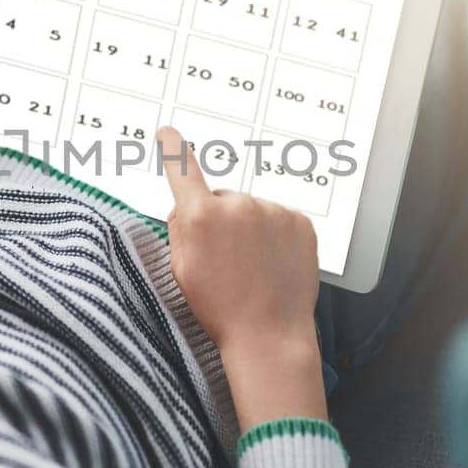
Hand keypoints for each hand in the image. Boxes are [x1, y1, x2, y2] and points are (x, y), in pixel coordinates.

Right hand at [158, 127, 326, 430]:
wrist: (268, 335)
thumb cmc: (220, 308)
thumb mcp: (181, 269)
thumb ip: (180, 229)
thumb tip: (187, 205)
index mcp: (200, 217)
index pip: (182, 170)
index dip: (172, 149)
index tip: (167, 132)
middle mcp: (237, 205)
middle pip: (221, 200)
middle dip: (220, 220)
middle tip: (225, 261)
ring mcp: (273, 211)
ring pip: (252, 212)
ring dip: (249, 230)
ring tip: (252, 269)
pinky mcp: (300, 222)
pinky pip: (279, 220)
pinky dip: (275, 237)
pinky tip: (271, 264)